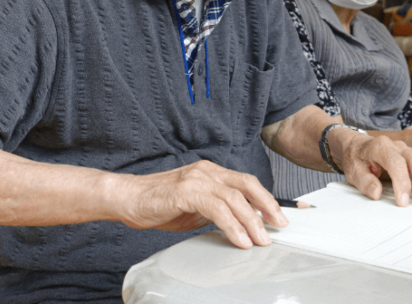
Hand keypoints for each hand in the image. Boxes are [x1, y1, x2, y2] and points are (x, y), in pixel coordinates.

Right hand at [116, 160, 287, 249]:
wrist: (127, 198)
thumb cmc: (158, 203)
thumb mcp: (195, 207)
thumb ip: (217, 210)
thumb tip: (241, 224)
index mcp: (211, 172)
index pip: (247, 182)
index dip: (268, 198)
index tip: (283, 214)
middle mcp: (207, 171)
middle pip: (247, 185)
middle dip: (268, 206)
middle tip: (280, 226)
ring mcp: (196, 180)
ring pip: (235, 197)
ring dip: (252, 221)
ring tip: (261, 239)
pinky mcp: (185, 192)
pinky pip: (216, 208)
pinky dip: (232, 225)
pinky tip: (239, 239)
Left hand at [330, 130, 411, 209]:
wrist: (357, 145)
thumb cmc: (356, 158)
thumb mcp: (352, 170)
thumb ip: (364, 181)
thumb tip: (377, 193)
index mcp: (380, 147)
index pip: (395, 162)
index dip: (401, 182)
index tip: (403, 202)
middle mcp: (397, 146)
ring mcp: (408, 151)